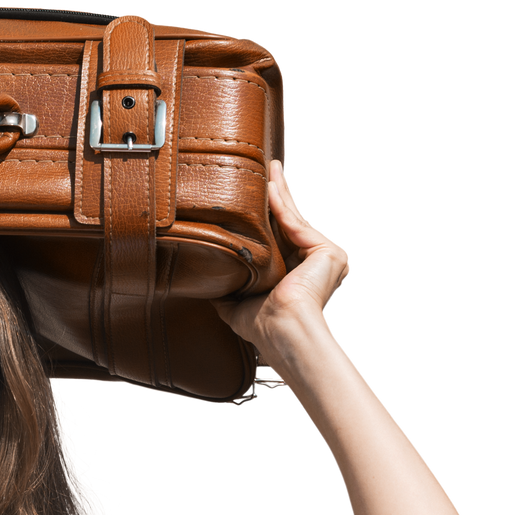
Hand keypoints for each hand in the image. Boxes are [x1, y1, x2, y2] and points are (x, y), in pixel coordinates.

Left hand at [211, 161, 351, 368]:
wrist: (280, 329)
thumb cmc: (262, 325)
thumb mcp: (237, 305)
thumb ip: (226, 289)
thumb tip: (202, 283)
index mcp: (297, 272)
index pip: (280, 236)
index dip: (268, 215)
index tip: (256, 196)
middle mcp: (314, 262)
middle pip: (290, 220)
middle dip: (277, 194)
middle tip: (266, 168)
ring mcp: (325, 255)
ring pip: (295, 217)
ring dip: (280, 191)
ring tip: (269, 168)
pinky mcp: (329, 250)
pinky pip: (297, 222)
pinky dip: (281, 204)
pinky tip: (270, 186)